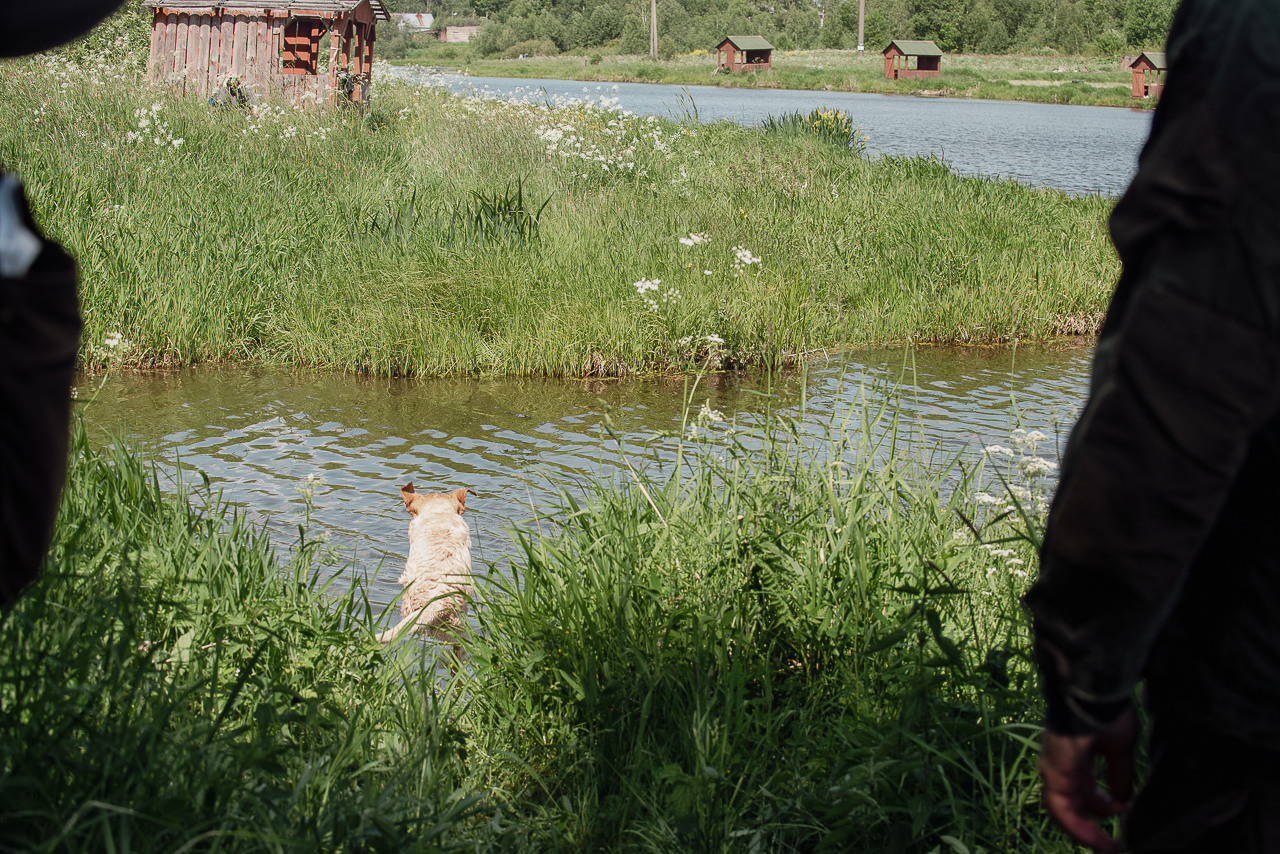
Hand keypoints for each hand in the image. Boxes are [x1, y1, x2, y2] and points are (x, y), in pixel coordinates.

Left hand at [1038, 706, 1137, 852]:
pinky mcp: (1054, 775)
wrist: (1095, 696)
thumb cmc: (1106, 714)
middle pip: (1073, 803)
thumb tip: (1125, 798)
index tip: (1124, 813)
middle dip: (1093, 825)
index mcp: (1075, 756)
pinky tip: (1100, 842)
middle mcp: (1061, 764)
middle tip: (1114, 844)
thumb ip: (1120, 775)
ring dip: (1086, 833)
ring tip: (1108, 848)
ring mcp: (1054, 770)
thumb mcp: (1119, 749)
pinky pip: (1062, 811)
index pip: (1083, 789)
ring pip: (1064, 812)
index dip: (1103, 805)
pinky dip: (1080, 829)